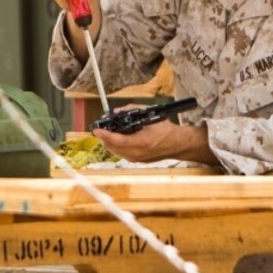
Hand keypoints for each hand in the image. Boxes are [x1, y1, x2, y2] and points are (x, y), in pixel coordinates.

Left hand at [93, 106, 216, 164]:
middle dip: (105, 137)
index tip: (96, 129)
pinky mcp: (136, 161)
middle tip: (103, 128)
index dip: (104, 134)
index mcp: (141, 142)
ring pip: (114, 151)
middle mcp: (136, 153)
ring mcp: (136, 159)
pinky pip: (120, 154)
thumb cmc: (165, 130)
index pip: (116, 140)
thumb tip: (117, 112)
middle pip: (112, 147)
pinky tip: (118, 138)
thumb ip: (132, 111)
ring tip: (109, 132)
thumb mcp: (150, 116)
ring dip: (109, 142)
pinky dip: (116, 146)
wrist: (176, 144)